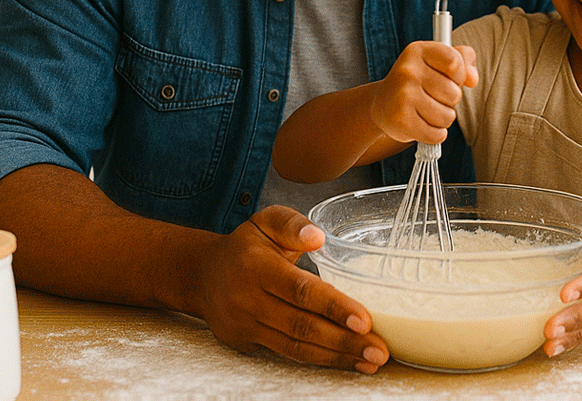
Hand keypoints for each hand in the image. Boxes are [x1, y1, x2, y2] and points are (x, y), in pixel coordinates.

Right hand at [195, 205, 389, 372]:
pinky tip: (345, 360)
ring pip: (295, 347)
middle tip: (379, 350)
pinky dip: (319, 360)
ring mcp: (246, 326)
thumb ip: (293, 225)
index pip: (300, 290)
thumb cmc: (245, 245)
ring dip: (336, 357)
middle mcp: (249, 300)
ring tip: (370, 360)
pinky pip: (287, 354)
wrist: (202, 274)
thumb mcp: (266, 220)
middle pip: (301, 326)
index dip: (333, 307)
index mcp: (257, 267)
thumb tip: (318, 238)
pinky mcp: (247, 344)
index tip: (364, 320)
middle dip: (343, 341)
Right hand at [369, 41, 477, 144]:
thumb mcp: (437, 61)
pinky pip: (437, 134)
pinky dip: (434, 133)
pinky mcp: (401, 121)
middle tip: (432, 97)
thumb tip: (472, 79)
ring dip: (442, 118)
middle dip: (450, 100)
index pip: (456, 62)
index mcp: (418, 51)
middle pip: (454, 93)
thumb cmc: (417, 81)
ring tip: (426, 111)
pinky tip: (421, 123)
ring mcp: (403, 96)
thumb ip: (463, 59)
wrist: (383, 104)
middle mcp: (408, 70)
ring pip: (447, 116)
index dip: (459, 75)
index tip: (449, 78)